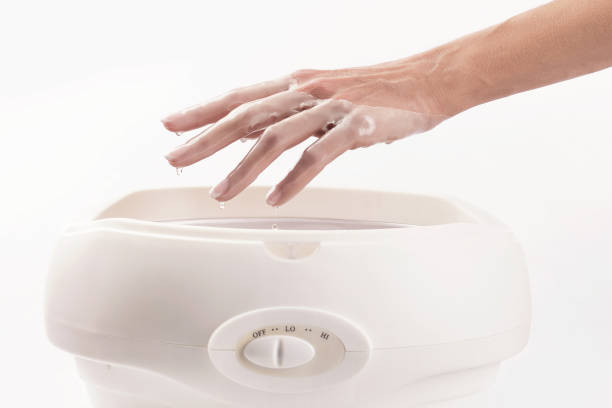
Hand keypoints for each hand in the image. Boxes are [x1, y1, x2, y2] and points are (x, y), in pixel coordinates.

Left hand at [161, 64, 451, 205]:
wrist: (424, 80)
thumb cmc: (374, 90)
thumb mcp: (322, 94)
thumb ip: (288, 113)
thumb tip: (252, 131)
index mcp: (295, 84)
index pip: (238, 97)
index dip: (201, 111)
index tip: (170, 125)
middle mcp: (306, 91)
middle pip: (246, 115)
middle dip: (205, 139)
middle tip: (175, 159)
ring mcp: (330, 107)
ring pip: (276, 137)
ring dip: (243, 168)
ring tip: (220, 193)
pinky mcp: (356, 126)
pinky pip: (319, 155)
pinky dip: (295, 179)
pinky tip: (276, 198)